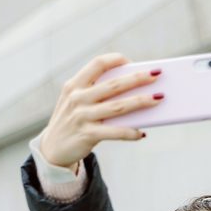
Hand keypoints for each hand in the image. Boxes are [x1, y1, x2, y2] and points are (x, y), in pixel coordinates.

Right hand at [38, 53, 162, 168]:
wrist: (52, 150)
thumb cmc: (73, 122)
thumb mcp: (77, 103)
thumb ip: (98, 95)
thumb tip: (135, 92)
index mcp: (74, 85)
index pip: (97, 64)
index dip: (115, 60)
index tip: (131, 61)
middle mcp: (77, 98)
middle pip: (113, 85)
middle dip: (137, 78)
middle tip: (157, 74)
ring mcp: (82, 116)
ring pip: (118, 107)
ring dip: (141, 102)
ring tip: (158, 98)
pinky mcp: (87, 135)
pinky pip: (115, 132)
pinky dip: (130, 132)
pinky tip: (142, 133)